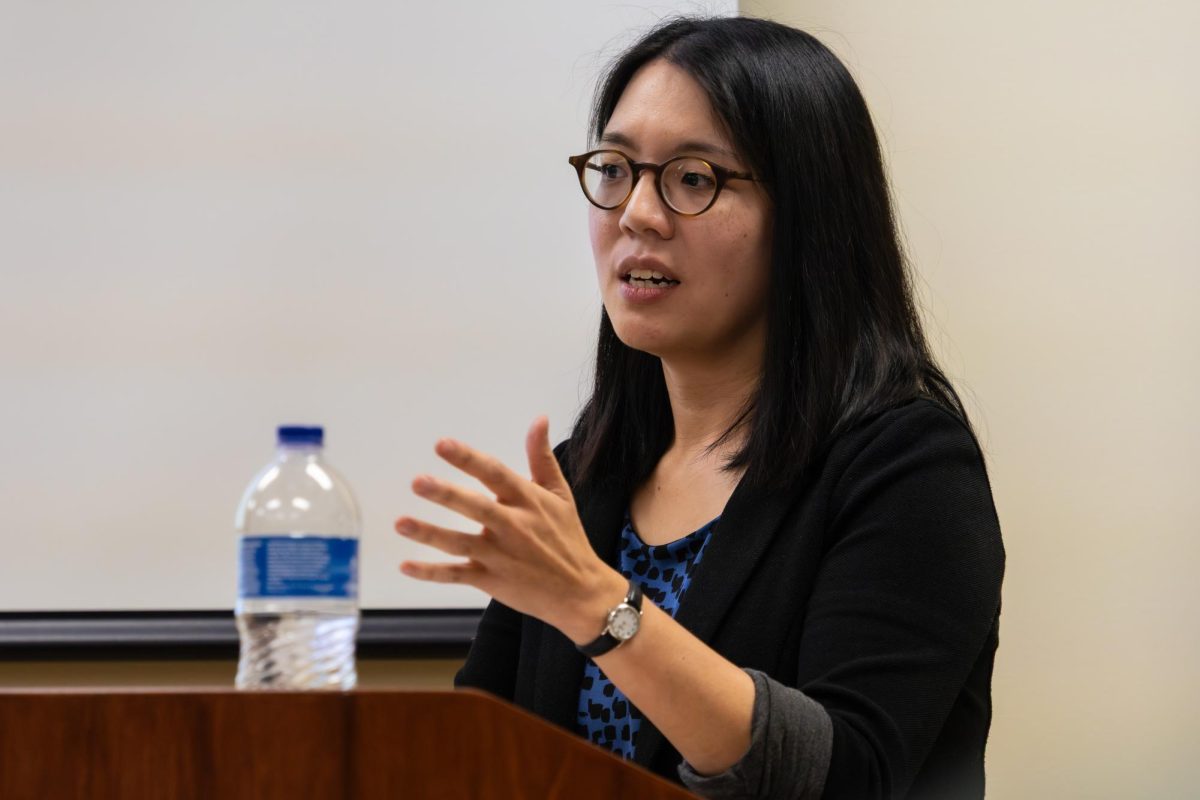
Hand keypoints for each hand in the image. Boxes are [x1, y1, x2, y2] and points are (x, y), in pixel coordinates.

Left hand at [395, 416, 626, 644]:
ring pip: (460, 543)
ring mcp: (500, 555)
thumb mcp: (560, 494)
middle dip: (447, 494)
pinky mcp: (491, 579)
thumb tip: (540, 419)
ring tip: (401, 523)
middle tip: (418, 482)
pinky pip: (457, 574)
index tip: (442, 445)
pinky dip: (431, 573)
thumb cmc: (567, 538)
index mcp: (527, 501)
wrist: (580, 592)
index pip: (495, 473)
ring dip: (430, 534)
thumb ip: (542, 457)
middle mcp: (513, 526)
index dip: (468, 459)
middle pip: (476, 507)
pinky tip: (406, 566)